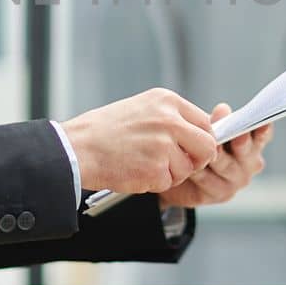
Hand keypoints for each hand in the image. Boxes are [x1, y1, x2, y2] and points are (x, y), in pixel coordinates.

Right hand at [60, 88, 217, 195]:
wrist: (78, 148)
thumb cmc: (105, 130)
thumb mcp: (142, 109)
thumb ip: (171, 118)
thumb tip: (198, 134)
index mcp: (167, 101)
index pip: (205, 123)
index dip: (200, 140)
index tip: (192, 148)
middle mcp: (170, 120)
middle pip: (207, 146)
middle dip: (197, 160)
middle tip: (178, 164)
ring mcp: (164, 145)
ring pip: (188, 169)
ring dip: (170, 173)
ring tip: (143, 163)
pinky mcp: (156, 169)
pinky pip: (168, 183)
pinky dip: (154, 183)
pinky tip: (135, 171)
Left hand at [156, 102, 270, 208]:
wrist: (179, 171)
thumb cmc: (200, 143)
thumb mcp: (210, 129)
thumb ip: (219, 120)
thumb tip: (224, 109)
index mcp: (253, 143)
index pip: (262, 134)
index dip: (263, 129)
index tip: (264, 122)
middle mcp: (250, 164)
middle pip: (246, 151)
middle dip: (241, 141)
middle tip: (237, 134)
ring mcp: (237, 181)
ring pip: (226, 166)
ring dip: (214, 156)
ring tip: (201, 145)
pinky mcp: (220, 195)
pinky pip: (208, 181)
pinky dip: (198, 171)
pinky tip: (190, 165)